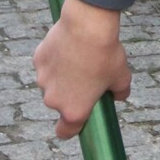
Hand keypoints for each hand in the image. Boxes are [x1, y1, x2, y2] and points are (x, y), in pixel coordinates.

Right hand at [33, 0, 130, 139]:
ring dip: (61, 75)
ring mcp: (43, 80)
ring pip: (51, 82)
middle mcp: (54, 100)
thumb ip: (120, 92)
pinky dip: (54, 58)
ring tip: (78, 57)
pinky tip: (67, 46)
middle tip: (86, 76)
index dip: (70, 129)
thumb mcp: (122, 77)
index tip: (77, 120)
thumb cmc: (105, 54)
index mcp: (74, 110)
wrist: (87, 27)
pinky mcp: (38, 60)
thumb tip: (118, 95)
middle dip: (70, 93)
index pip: (65, 132)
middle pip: (60, 103)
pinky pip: (46, 64)